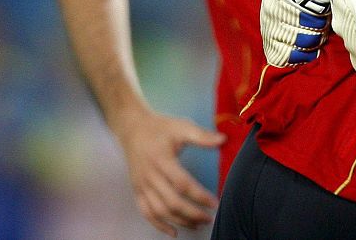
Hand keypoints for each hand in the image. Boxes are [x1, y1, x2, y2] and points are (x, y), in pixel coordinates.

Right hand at [112, 104, 222, 236]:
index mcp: (162, 160)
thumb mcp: (181, 126)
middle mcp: (150, 176)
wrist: (132, 128)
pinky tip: (173, 232)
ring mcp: (142, 185)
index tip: (215, 203)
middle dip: (192, 214)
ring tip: (197, 225)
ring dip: (179, 221)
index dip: (199, 196)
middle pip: (171, 202)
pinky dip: (158, 225)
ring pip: (159, 211)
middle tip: (209, 218)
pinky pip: (146, 213)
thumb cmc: (160, 127)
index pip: (182, 184)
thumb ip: (202, 136)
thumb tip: (223, 140)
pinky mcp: (137, 190)